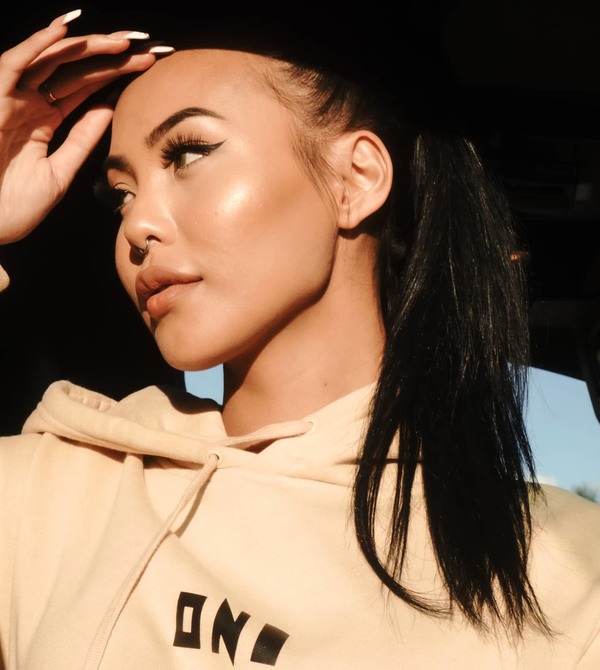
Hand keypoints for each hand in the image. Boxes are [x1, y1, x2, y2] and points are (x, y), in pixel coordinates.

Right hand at [0, 9, 168, 245]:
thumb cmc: (13, 205)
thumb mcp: (60, 170)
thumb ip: (82, 138)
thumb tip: (108, 109)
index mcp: (43, 119)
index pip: (85, 88)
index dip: (116, 74)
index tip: (148, 67)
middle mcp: (27, 103)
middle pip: (75, 69)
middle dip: (112, 57)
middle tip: (149, 49)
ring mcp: (10, 99)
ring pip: (51, 60)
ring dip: (87, 47)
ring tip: (122, 40)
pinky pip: (14, 64)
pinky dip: (38, 45)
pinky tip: (66, 31)